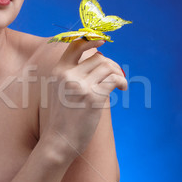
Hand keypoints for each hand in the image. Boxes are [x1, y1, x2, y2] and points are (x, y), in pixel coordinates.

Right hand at [42, 39, 126, 159]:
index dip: (90, 40)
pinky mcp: (93, 97)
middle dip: (110, 64)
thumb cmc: (62, 118)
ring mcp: (80, 86)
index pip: (75, 46)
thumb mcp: (59, 91)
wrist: (59, 140)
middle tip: (115, 74)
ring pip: (107, 67)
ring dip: (117, 72)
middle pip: (97, 58)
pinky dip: (122, 81)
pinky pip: (114, 79)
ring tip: (120, 83)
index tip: (102, 42)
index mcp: (58, 71)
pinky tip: (122, 89)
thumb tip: (98, 61)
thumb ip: (72, 75)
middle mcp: (68, 75)